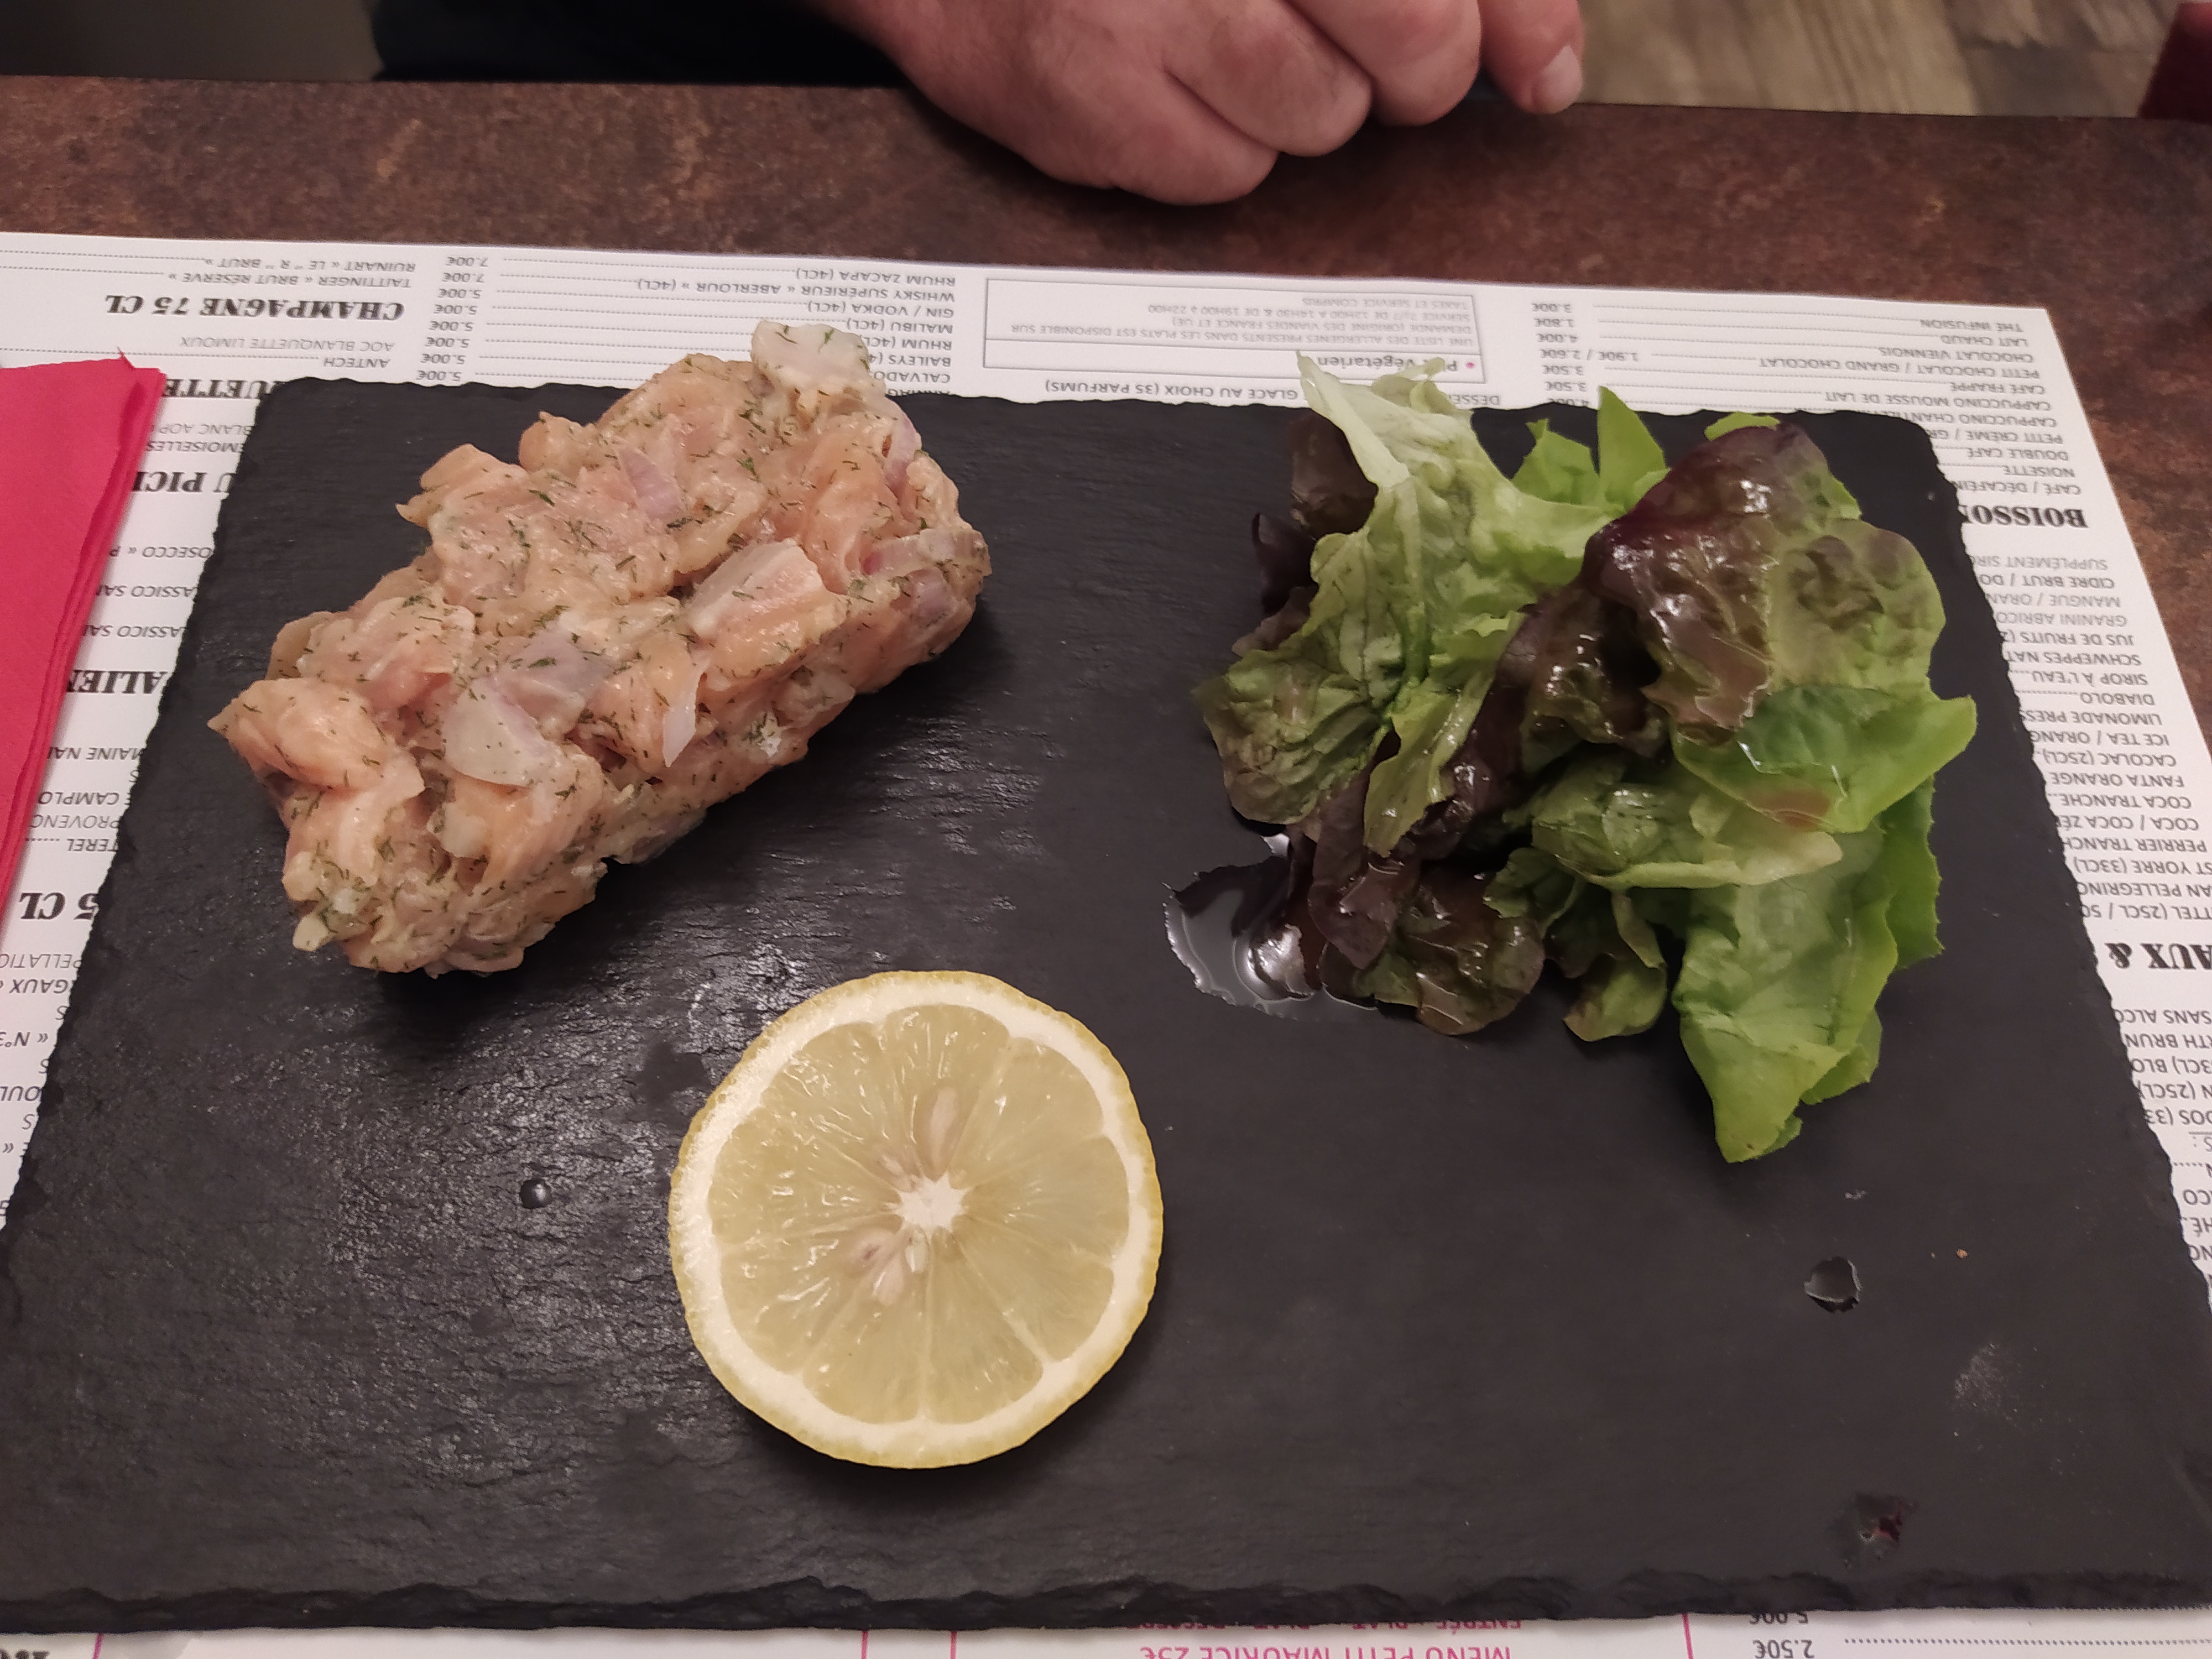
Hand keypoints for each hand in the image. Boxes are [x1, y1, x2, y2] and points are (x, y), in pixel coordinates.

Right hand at [814, 0, 1584, 203]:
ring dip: (1307, 106)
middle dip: (1416, 70)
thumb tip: (1545, 66)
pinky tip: (1181, 87)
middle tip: (1372, 56)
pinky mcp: (1092, 96)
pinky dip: (1223, 148)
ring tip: (1245, 51)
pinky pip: (1229, 173)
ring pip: (1323, 117)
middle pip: (1415, 40)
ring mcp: (1151, 12)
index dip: (1516, 22)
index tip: (1534, 69)